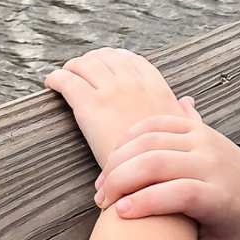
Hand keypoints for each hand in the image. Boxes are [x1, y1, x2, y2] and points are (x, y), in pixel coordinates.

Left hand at [43, 48, 184, 172]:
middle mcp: (135, 85)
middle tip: (79, 68)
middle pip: (107, 59)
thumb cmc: (171, 164)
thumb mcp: (187, 133)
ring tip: (63, 75)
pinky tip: (51, 83)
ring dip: (72, 67)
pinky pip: (68, 82)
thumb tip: (188, 101)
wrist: (154, 182)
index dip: (116, 58)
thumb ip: (186, 115)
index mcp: (158, 88)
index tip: (105, 62)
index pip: (133, 60)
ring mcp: (113, 93)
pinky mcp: (91, 107)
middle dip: (91, 60)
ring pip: (85, 65)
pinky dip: (57, 78)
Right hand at [93, 99, 239, 239]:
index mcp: (219, 196)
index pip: (181, 193)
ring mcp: (203, 140)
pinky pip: (156, 121)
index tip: (118, 214)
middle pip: (159, 162)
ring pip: (152, 138)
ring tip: (103, 184)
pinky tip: (115, 158)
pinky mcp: (195, 126)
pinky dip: (130, 136)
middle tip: (102, 201)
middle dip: (121, 180)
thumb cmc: (237, 224)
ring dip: (119, 159)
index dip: (147, 202)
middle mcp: (211, 163)